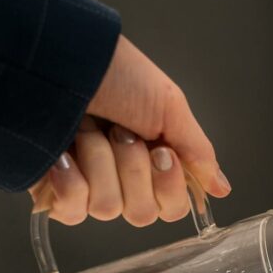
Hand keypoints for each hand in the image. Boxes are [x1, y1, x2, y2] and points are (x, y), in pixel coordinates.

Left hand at [29, 35, 230, 225]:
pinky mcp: (52, 189)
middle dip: (133, 169)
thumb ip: (197, 152)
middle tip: (121, 131)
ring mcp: (86, 184)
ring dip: (100, 163)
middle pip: (142, 214)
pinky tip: (63, 154)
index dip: (169, 187)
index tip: (161, 151)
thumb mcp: (169, 105)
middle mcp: (121, 177)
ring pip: (108, 209)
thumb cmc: (113, 71)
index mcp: (153, 159)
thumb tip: (221, 188)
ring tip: (87, 128)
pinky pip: (71, 213)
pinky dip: (71, 181)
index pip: (172, 207)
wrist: (60, 58)